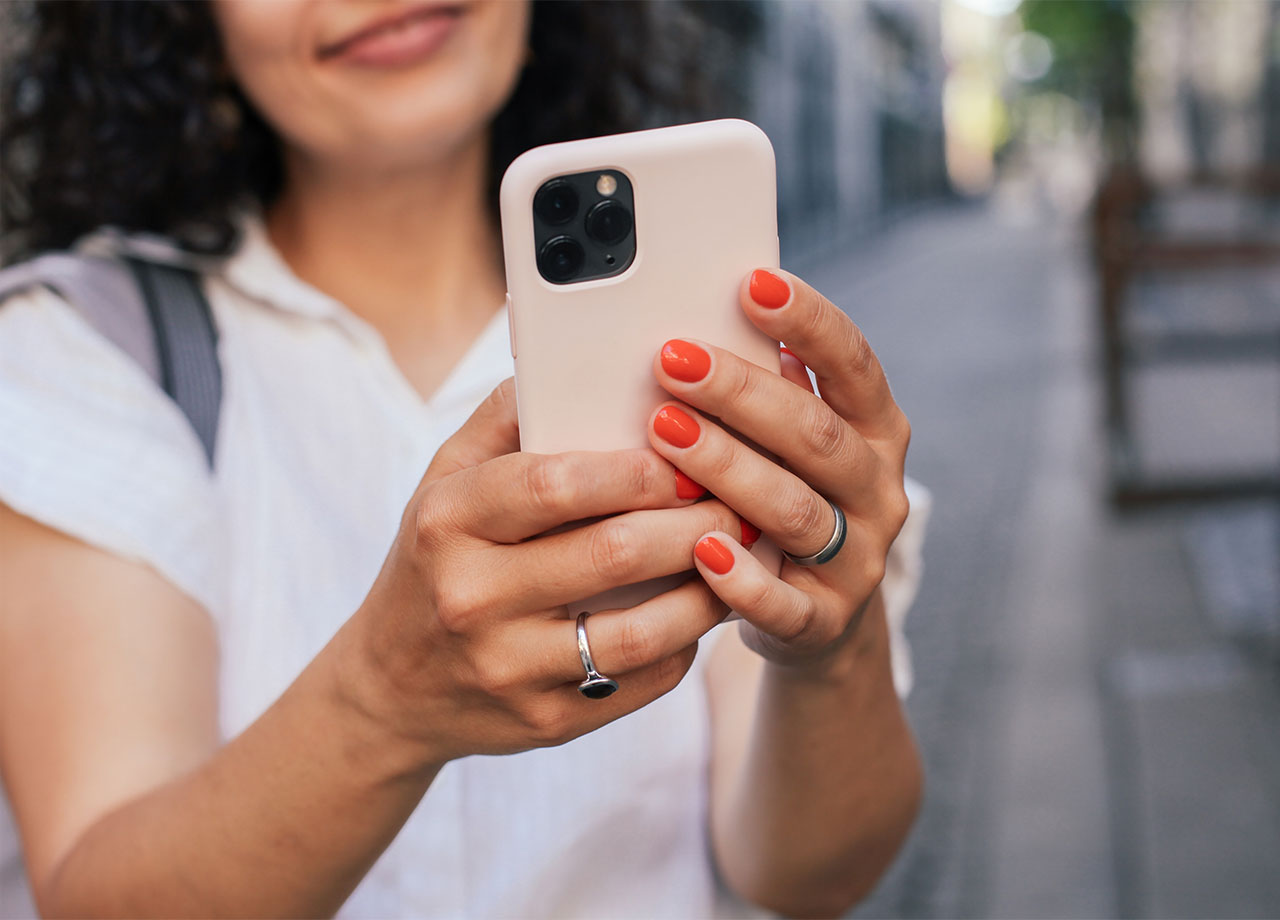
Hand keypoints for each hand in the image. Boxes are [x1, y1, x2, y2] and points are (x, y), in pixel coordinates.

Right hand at [348, 379, 744, 766]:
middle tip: (740, 499)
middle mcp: (470, 598)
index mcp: (447, 521)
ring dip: (709, 589)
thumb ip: (505, 415)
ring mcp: (508, 669)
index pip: (553, 484)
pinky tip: (704, 608)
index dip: (635, 468)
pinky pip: (642, 681)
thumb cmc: (435, 560)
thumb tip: (573, 355)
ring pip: (641, 630)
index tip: (688, 454)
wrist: (392, 688)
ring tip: (739, 554)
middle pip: (612, 553)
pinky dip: (687, 642)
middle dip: (694, 521)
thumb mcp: (444, 479)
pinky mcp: (546, 723)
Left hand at [647, 269, 910, 671]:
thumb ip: (770, 392)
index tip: (753, 281)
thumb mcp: (790, 446)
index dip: (809, 321)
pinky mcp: (825, 622)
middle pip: (816, 433)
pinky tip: (699, 548)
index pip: (854, 365)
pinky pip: (784, 603)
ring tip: (664, 432)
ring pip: (796, 509)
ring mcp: (859, 559)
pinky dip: (741, 578)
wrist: (820, 621)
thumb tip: (704, 317)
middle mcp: (879, 490)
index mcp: (877, 431)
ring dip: (729, 468)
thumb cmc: (786, 501)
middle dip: (742, 392)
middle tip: (673, 360)